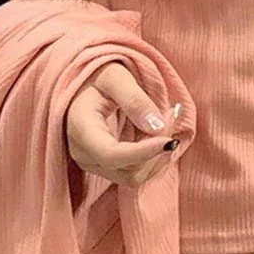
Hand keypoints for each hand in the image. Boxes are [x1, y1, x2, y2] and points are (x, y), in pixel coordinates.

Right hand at [65, 60, 182, 186]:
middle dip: (157, 148)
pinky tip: (161, 132)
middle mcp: (84, 154)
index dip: (143, 153)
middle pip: (129, 170)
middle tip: (172, 113)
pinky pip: (138, 173)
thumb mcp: (116, 77)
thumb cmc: (99, 76)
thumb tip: (156, 127)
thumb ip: (135, 99)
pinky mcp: (109, 167)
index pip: (111, 155)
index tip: (169, 140)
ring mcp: (96, 164)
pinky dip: (156, 156)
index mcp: (81, 128)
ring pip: (136, 176)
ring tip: (168, 119)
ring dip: (159, 154)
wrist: (88, 85)